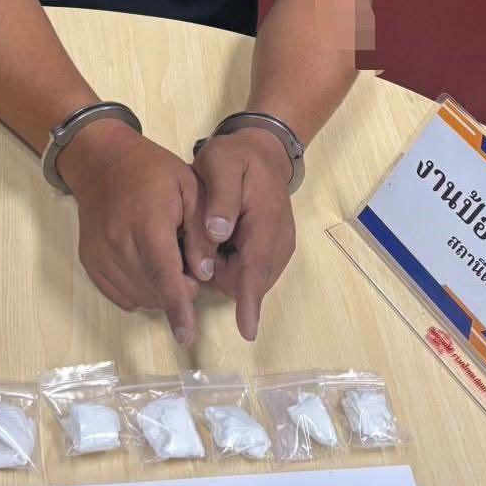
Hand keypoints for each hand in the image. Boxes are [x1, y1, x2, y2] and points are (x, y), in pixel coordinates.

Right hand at [57, 119, 202, 346]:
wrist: (103, 162)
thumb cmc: (154, 172)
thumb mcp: (191, 187)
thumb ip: (201, 231)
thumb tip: (205, 273)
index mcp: (147, 222)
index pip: (164, 275)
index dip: (178, 308)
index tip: (186, 336)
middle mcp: (118, 243)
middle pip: (152, 290)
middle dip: (178, 292)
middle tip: (189, 263)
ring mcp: (99, 254)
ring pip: (137, 296)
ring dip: (159, 292)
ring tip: (167, 259)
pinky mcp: (89, 262)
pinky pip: (119, 294)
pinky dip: (140, 291)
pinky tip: (147, 267)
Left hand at [182, 127, 296, 340]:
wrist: (263, 154)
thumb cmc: (237, 159)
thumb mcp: (221, 163)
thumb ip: (220, 197)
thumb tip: (218, 232)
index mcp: (267, 221)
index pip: (257, 267)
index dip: (251, 301)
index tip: (247, 331)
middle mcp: (279, 242)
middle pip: (247, 281)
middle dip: (221, 273)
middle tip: (206, 234)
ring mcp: (279, 249)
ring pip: (246, 281)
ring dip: (226, 268)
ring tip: (217, 233)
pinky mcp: (274, 254)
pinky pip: (248, 274)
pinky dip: (232, 264)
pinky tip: (225, 241)